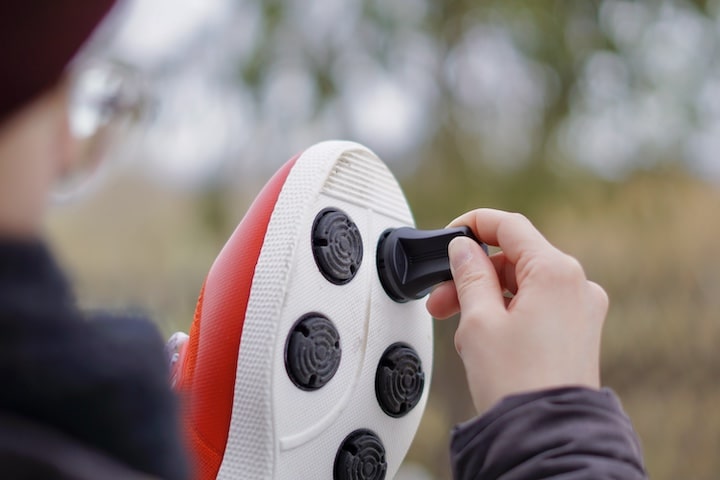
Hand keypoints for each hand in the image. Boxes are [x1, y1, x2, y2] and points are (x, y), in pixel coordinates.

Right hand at [426, 209, 607, 414]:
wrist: (547, 436)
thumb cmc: (518, 383)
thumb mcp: (479, 321)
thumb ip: (469, 274)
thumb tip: (464, 248)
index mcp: (556, 272)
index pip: (510, 226)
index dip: (474, 224)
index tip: (450, 234)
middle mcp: (577, 285)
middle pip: (514, 260)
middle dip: (472, 275)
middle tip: (440, 300)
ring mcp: (581, 310)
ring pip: (523, 285)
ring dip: (486, 299)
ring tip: (459, 330)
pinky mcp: (578, 332)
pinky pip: (536, 307)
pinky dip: (507, 314)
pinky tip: (483, 340)